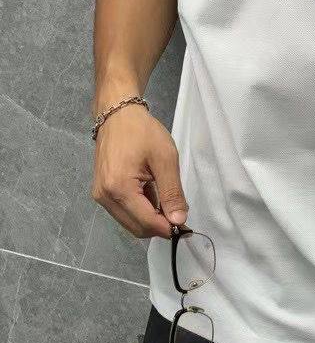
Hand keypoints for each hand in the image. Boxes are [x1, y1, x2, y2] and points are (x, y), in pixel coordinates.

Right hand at [91, 104, 188, 238]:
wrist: (118, 114)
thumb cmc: (142, 132)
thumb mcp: (165, 159)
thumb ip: (172, 192)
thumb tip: (178, 220)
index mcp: (119, 188)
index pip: (147, 223)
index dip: (168, 228)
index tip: (185, 226)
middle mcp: (105, 197)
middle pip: (136, 228)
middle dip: (159, 226)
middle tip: (179, 213)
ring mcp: (101, 195)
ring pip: (130, 223)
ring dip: (150, 219)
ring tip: (166, 199)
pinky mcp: (101, 192)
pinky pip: (124, 212)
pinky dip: (141, 210)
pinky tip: (153, 194)